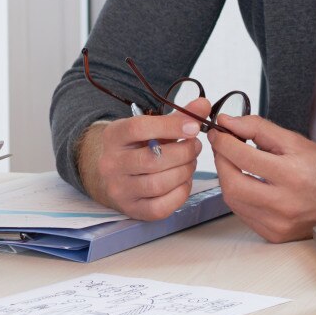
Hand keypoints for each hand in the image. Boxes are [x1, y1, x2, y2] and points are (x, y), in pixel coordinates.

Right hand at [77, 108, 203, 219]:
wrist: (113, 176)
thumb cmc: (137, 148)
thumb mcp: (151, 128)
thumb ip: (177, 117)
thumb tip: (204, 105)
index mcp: (114, 137)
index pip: (139, 128)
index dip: (170, 127)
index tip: (194, 127)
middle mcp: (111, 164)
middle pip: (152, 159)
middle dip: (183, 153)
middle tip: (195, 147)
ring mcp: (119, 189)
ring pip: (158, 184)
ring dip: (184, 172)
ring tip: (190, 163)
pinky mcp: (132, 209)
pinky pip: (161, 206)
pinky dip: (180, 193)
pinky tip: (183, 182)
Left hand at [206, 113, 315, 242]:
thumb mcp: (294, 140)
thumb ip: (257, 128)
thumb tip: (228, 123)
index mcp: (292, 175)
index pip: (242, 156)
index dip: (223, 142)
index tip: (218, 133)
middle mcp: (286, 203)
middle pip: (231, 183)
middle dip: (220, 162)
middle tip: (222, 148)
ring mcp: (279, 223)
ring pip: (233, 201)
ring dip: (227, 179)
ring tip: (234, 165)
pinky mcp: (275, 235)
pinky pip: (243, 214)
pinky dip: (238, 197)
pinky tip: (246, 185)